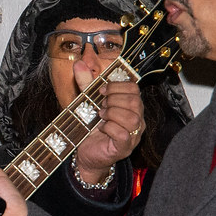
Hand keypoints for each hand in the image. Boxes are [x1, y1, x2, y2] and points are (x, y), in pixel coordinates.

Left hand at [73, 67, 143, 182]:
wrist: (84, 153)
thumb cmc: (89, 127)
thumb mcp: (86, 101)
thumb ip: (85, 83)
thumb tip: (78, 62)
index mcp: (130, 106)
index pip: (134, 88)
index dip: (116, 86)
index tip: (101, 90)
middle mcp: (136, 119)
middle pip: (134, 101)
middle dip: (113, 99)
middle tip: (100, 105)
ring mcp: (133, 135)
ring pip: (132, 117)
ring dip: (111, 113)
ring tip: (100, 116)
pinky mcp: (124, 147)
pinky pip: (123, 133)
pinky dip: (109, 128)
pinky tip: (101, 128)